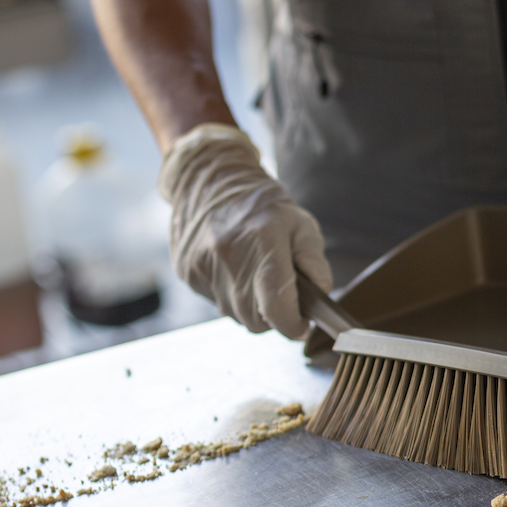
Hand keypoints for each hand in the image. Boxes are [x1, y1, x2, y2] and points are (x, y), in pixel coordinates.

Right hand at [159, 124, 333, 338]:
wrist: (211, 181)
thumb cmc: (263, 206)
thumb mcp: (302, 225)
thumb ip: (315, 263)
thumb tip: (318, 295)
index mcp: (263, 244)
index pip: (278, 307)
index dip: (293, 325)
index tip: (302, 324)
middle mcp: (229, 258)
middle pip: (256, 320)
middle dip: (273, 316)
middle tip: (279, 294)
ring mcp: (204, 267)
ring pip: (235, 315)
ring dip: (250, 307)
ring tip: (254, 277)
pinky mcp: (188, 273)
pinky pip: (216, 303)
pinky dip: (230, 295)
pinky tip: (234, 270)